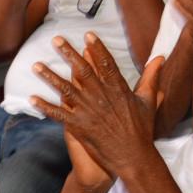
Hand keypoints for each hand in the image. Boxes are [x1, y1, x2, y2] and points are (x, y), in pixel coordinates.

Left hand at [29, 33, 164, 182]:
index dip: (96, 48)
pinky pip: (58, 115)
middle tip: (56, 39)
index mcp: (118, 90)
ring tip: (36, 65)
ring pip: (66, 90)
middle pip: (82, 71)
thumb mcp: (149, 101)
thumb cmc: (142, 130)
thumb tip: (160, 57)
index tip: (87, 35)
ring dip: (50, 77)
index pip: (106, 64)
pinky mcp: (78, 127)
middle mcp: (101, 98)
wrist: (133, 158)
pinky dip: (45, 107)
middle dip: (69, 54)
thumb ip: (151, 77)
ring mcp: (88, 112)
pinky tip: (32, 98)